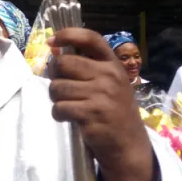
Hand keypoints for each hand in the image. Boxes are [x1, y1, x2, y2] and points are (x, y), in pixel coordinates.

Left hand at [47, 28, 154, 180]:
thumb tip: (55, 52)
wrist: (128, 145)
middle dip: (55, 76)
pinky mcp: (91, 113)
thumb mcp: (109, 83)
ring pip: (57, 87)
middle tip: (62, 87)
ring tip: (69, 105)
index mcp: (113, 64)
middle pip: (63, 63)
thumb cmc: (113, 111)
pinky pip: (59, 107)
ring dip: (57, 98)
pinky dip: (59, 114)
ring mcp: (101, 94)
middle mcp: (108, 75)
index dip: (68, 35)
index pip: (90, 38)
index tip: (52, 41)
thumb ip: (88, 67)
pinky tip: (70, 118)